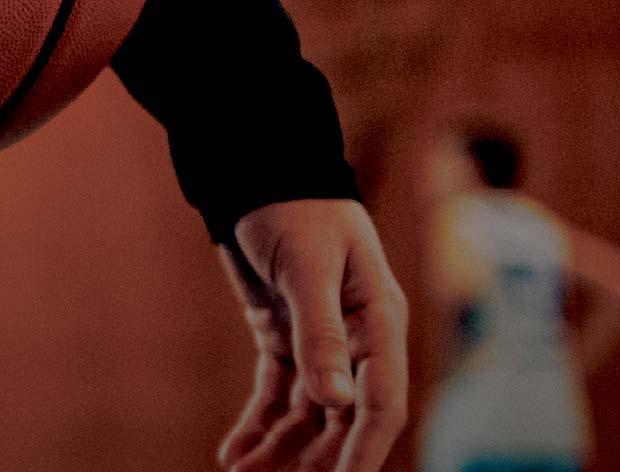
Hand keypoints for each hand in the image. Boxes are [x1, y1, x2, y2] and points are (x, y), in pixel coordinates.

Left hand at [217, 199, 407, 471]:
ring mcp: (320, 340)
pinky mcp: (285, 337)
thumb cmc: (297, 209)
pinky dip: (258, 423)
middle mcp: (356, 337)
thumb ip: (322, 333)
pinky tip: (235, 450)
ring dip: (280, 450)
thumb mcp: (308, 266)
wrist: (262, 177)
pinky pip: (276, 393)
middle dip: (317, 461)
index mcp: (378, 318)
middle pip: (345, 419)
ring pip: (308, 414)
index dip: (363, 452)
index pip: (382, 400)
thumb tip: (337, 403)